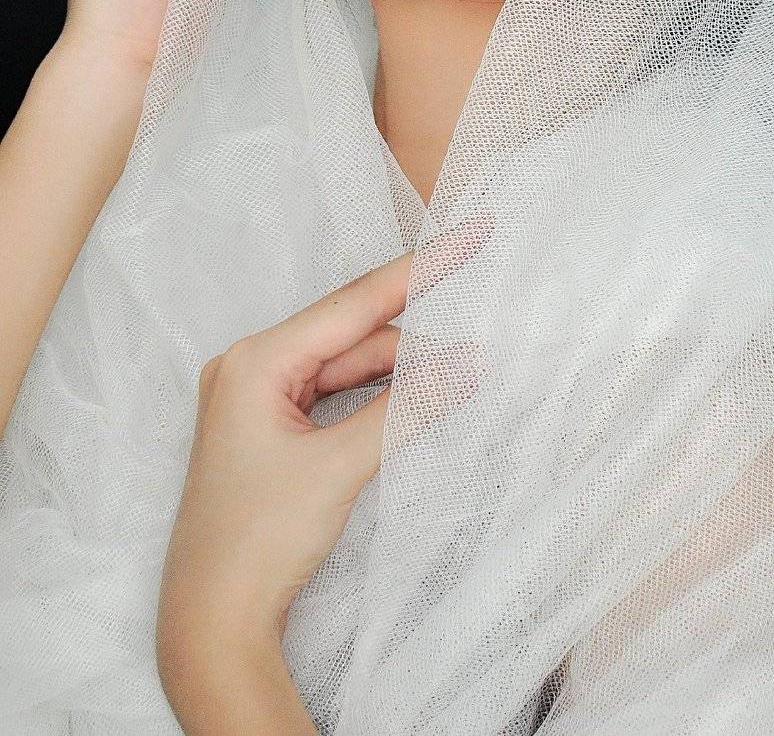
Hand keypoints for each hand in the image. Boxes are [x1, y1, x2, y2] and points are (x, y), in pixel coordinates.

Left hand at [155, 217, 491, 677]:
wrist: (211, 624)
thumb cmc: (260, 541)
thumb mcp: (342, 466)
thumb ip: (408, 407)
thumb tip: (469, 362)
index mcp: (255, 360)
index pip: (354, 303)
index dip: (420, 270)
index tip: (470, 234)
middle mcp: (249, 365)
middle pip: (352, 334)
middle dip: (414, 339)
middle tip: (478, 338)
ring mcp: (255, 397)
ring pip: (347, 364)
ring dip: (398, 371)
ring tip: (456, 375)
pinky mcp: (268, 427)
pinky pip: (333, 392)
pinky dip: (374, 395)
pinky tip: (415, 396)